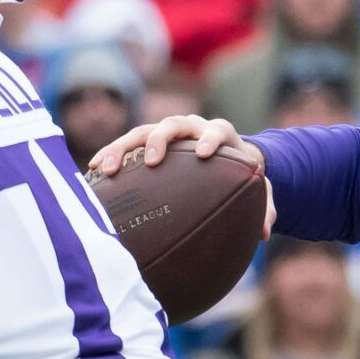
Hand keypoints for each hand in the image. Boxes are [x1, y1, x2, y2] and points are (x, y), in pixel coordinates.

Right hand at [87, 114, 274, 237]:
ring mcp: (168, 132)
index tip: (205, 153)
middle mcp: (192, 127)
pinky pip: (127, 144)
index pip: (217, 130)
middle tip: (152, 161)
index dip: (211, 138)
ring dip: (122, 148)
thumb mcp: (259, 188)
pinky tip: (93, 172)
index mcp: (221, 133)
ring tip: (105, 169)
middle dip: (161, 139)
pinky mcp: (148, 141)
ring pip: (142, 132)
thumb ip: (264, 206)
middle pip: (173, 124)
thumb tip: (265, 234)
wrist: (225, 155)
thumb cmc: (242, 174)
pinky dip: (111, 154)